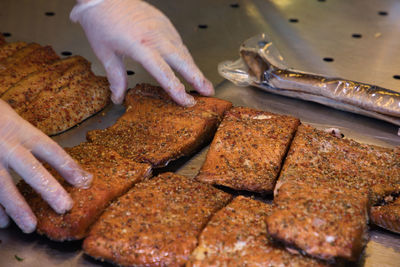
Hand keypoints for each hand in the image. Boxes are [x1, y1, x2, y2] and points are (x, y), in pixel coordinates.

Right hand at [0, 100, 91, 232]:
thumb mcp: (17, 125)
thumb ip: (40, 148)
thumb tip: (78, 173)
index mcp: (21, 131)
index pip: (50, 150)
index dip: (67, 166)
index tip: (84, 181)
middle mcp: (6, 145)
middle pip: (30, 168)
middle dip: (48, 188)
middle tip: (64, 207)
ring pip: (3, 184)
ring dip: (17, 207)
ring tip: (31, 226)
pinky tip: (4, 222)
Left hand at [70, 0, 213, 105]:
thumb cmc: (102, 21)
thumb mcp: (105, 53)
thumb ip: (116, 77)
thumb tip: (118, 97)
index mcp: (141, 46)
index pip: (164, 73)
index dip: (176, 89)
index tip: (186, 101)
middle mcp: (156, 37)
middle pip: (183, 61)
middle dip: (197, 78)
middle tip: (208, 92)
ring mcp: (162, 28)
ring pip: (183, 51)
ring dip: (193, 67)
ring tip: (201, 82)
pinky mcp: (164, 22)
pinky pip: (178, 40)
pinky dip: (185, 54)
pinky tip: (187, 63)